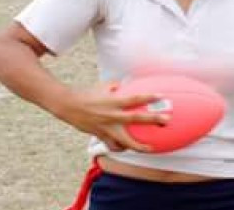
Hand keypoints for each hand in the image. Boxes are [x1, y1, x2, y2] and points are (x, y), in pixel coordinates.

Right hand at [54, 82, 168, 152]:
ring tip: (149, 148)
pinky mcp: (100, 135)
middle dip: (152, 120)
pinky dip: (120, 147)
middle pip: (135, 119)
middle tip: (166, 121)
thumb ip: (118, 87)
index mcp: (113, 101)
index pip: (134, 98)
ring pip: (124, 141)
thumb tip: (128, 85)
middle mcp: (111, 115)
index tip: (160, 96)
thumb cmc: (87, 94)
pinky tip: (127, 148)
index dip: (147, 97)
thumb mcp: (104, 86)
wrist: (68, 105)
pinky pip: (112, 145)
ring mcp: (106, 127)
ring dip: (138, 146)